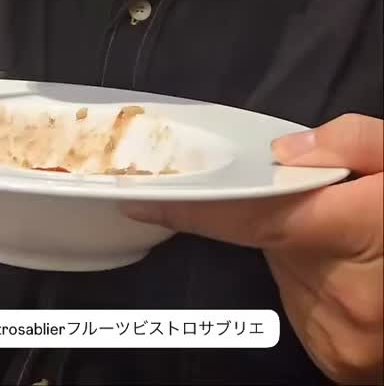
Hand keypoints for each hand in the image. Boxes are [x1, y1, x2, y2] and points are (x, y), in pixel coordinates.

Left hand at [127, 114, 383, 384]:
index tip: (142, 199)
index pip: (242, 216)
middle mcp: (334, 297)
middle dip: (289, 219)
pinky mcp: (341, 362)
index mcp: (343, 234)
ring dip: (307, 255)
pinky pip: (308, 310)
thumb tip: (283, 154)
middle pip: (271, 243)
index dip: (188, 206)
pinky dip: (322, 288)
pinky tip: (363, 276)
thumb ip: (349, 142)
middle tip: (337, 209)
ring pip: (288, 276)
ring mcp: (338, 339)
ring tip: (361, 245)